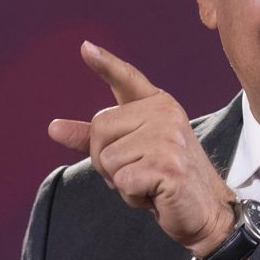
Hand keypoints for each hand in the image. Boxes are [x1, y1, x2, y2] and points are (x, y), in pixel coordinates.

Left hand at [49, 41, 235, 256]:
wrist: (206, 211)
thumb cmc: (165, 179)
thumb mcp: (130, 152)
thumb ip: (94, 138)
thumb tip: (52, 127)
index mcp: (158, 105)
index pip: (127, 80)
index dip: (106, 64)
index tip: (85, 48)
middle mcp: (165, 114)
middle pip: (99, 129)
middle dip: (105, 161)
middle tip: (138, 172)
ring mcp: (168, 138)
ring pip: (107, 159)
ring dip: (120, 182)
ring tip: (149, 184)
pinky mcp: (167, 166)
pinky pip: (122, 182)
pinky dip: (131, 197)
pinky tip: (154, 195)